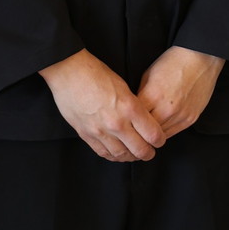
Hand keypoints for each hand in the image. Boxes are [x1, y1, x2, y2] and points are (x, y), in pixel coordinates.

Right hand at [39, 50, 166, 161]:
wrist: (69, 72)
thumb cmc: (97, 74)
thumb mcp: (124, 86)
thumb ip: (134, 106)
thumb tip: (142, 121)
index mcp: (130, 107)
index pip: (153, 134)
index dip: (159, 140)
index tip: (159, 140)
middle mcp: (117, 123)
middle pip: (139, 149)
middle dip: (148, 153)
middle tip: (150, 152)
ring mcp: (100, 131)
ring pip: (121, 154)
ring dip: (131, 157)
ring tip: (134, 154)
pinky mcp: (86, 135)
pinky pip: (103, 152)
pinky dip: (113, 156)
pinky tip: (117, 154)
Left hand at [138, 46, 225, 137]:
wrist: (200, 58)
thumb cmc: (174, 62)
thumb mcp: (149, 74)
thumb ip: (141, 94)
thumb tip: (135, 110)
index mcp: (153, 95)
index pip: (134, 118)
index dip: (129, 120)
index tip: (126, 121)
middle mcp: (167, 109)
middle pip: (146, 131)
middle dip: (139, 130)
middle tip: (134, 130)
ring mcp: (180, 115)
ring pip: (160, 136)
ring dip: (152, 134)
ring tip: (147, 130)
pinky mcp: (191, 118)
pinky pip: (173, 133)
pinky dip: (165, 131)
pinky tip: (161, 126)